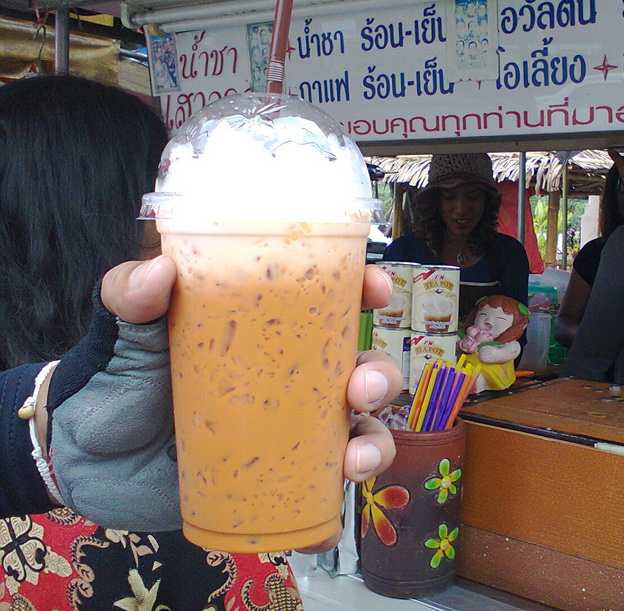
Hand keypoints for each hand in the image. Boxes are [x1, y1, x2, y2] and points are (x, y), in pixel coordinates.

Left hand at [47, 258, 401, 536]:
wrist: (83, 459)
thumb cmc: (115, 381)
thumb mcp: (122, 334)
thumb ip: (131, 298)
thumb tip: (157, 272)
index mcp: (269, 332)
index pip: (331, 303)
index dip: (365, 291)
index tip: (373, 291)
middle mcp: (291, 379)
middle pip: (359, 369)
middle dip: (379, 376)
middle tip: (359, 389)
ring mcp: (289, 431)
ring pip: (357, 432)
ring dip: (373, 444)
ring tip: (353, 461)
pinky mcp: (278, 480)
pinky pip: (323, 492)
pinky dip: (339, 506)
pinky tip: (333, 512)